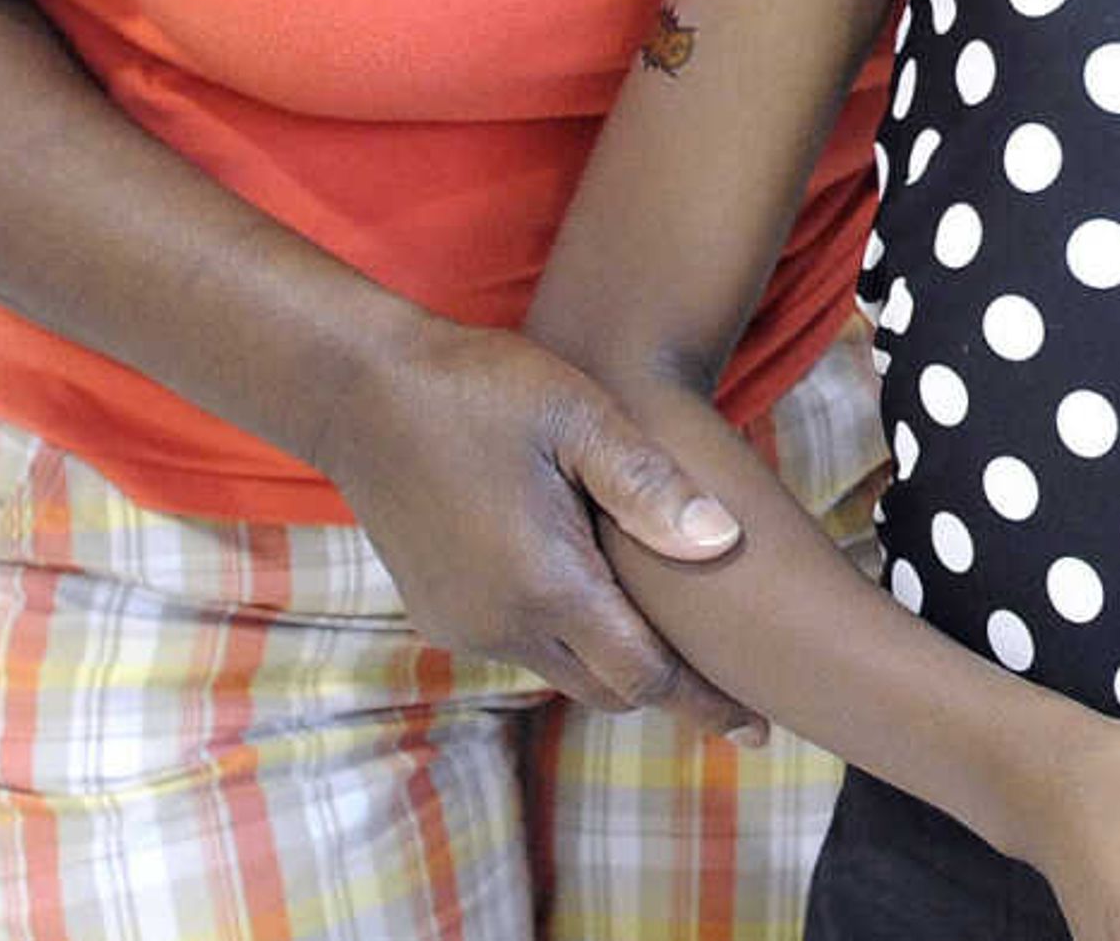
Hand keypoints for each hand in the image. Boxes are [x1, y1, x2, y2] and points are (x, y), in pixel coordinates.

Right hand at [309, 315, 754, 730]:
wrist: (361, 392)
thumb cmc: (482, 391)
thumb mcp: (580, 419)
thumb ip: (650, 486)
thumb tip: (724, 542)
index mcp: (546, 586)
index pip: (645, 676)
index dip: (706, 701)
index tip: (758, 727)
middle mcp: (501, 625)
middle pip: (609, 687)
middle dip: (668, 685)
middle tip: (732, 679)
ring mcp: (463, 624)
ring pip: (564, 671)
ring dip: (613, 656)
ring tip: (671, 626)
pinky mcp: (439, 613)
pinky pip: (522, 646)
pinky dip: (567, 635)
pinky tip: (596, 588)